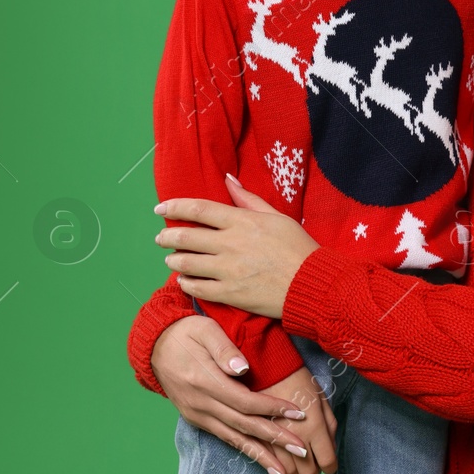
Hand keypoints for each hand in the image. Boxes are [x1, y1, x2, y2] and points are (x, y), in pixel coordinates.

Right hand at [151, 315, 334, 473]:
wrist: (154, 346)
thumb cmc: (186, 333)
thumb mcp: (205, 330)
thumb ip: (224, 348)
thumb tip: (242, 369)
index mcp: (205, 381)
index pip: (245, 401)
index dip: (272, 409)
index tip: (298, 413)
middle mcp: (201, 404)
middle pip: (243, 425)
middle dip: (274, 439)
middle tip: (302, 449)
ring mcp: (198, 414)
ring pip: (234, 439)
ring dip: (261, 456)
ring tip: (284, 473)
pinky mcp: (198, 419)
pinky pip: (225, 438)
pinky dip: (245, 451)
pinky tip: (262, 463)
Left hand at [154, 173, 319, 318]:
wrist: (312, 284)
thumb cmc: (298, 248)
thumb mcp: (277, 217)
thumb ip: (249, 199)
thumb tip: (228, 179)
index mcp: (242, 222)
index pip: (199, 210)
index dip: (175, 206)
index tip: (161, 207)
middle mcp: (230, 244)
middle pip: (186, 237)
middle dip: (167, 236)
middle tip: (161, 237)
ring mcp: (228, 271)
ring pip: (186, 263)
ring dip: (173, 259)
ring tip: (171, 258)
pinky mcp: (230, 294)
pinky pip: (197, 288)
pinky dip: (185, 282)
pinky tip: (184, 279)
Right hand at [260, 365, 338, 473]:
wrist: (267, 365)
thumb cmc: (298, 379)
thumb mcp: (320, 399)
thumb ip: (329, 425)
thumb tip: (330, 448)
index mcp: (314, 427)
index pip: (327, 461)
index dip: (330, 465)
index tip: (329, 464)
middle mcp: (293, 438)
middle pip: (307, 472)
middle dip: (313, 468)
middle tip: (313, 458)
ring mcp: (274, 442)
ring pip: (287, 472)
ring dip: (295, 468)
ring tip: (297, 457)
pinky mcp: (256, 438)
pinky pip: (270, 463)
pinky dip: (276, 465)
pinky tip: (281, 462)